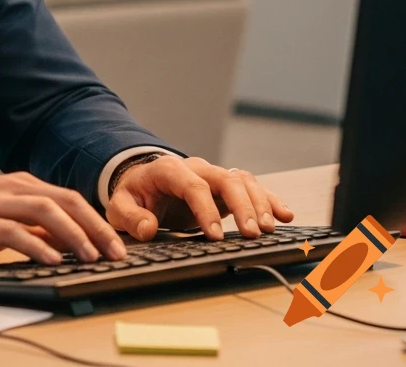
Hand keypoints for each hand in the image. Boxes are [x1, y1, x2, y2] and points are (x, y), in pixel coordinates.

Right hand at [0, 173, 129, 265]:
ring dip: (72, 233)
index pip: (67, 197)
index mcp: (17, 185)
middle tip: (116, 251)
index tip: (117, 244)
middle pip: (63, 199)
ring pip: (42, 209)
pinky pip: (11, 229)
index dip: (96, 220)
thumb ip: (27, 225)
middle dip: (95, 225)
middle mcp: (9, 188)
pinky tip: (51, 257)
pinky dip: (35, 243)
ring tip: (90, 255)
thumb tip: (62, 241)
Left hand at [105, 155, 294, 241]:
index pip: (192, 185)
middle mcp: (195, 168)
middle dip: (241, 206)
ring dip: (259, 203)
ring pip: (242, 180)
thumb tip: (148, 228)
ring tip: (269, 229)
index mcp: (168, 170)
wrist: (141, 182)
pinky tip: (285, 215)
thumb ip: (130, 217)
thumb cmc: (133, 195)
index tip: (215, 236)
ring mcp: (212, 176)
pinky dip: (269, 199)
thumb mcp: (120, 206)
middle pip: (225, 179)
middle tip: (252, 234)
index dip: (205, 209)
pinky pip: (251, 186)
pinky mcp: (225, 188)